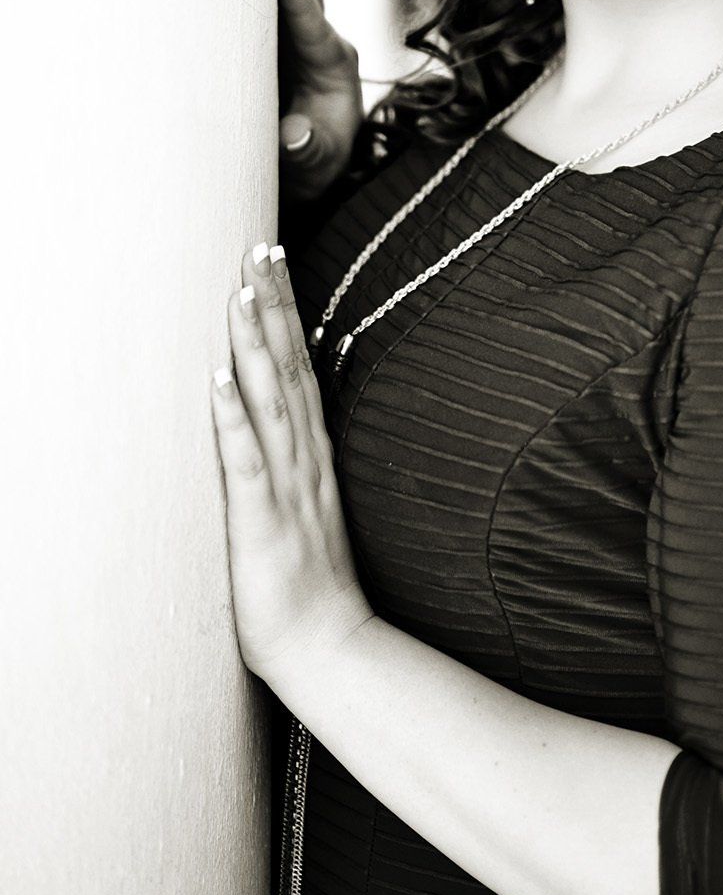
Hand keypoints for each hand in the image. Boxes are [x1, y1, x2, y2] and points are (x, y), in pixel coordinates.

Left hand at [211, 235, 372, 683]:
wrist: (331, 649)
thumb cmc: (313, 584)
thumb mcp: (309, 506)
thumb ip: (299, 458)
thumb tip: (285, 414)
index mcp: (312, 453)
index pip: (299, 365)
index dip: (285, 309)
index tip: (272, 256)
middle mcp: (303, 458)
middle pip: (287, 367)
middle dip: (272, 303)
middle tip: (259, 245)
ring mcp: (286, 486)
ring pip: (270, 401)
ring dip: (256, 343)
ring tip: (241, 290)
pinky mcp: (262, 520)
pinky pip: (247, 462)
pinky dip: (234, 419)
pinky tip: (220, 381)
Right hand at [277, 0, 365, 204]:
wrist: (313, 166)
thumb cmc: (314, 168)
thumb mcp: (316, 169)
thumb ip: (309, 154)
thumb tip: (296, 137)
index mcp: (331, 65)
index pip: (311, 25)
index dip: (296, 0)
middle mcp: (319, 32)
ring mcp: (299, 22)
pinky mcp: (279, 21)